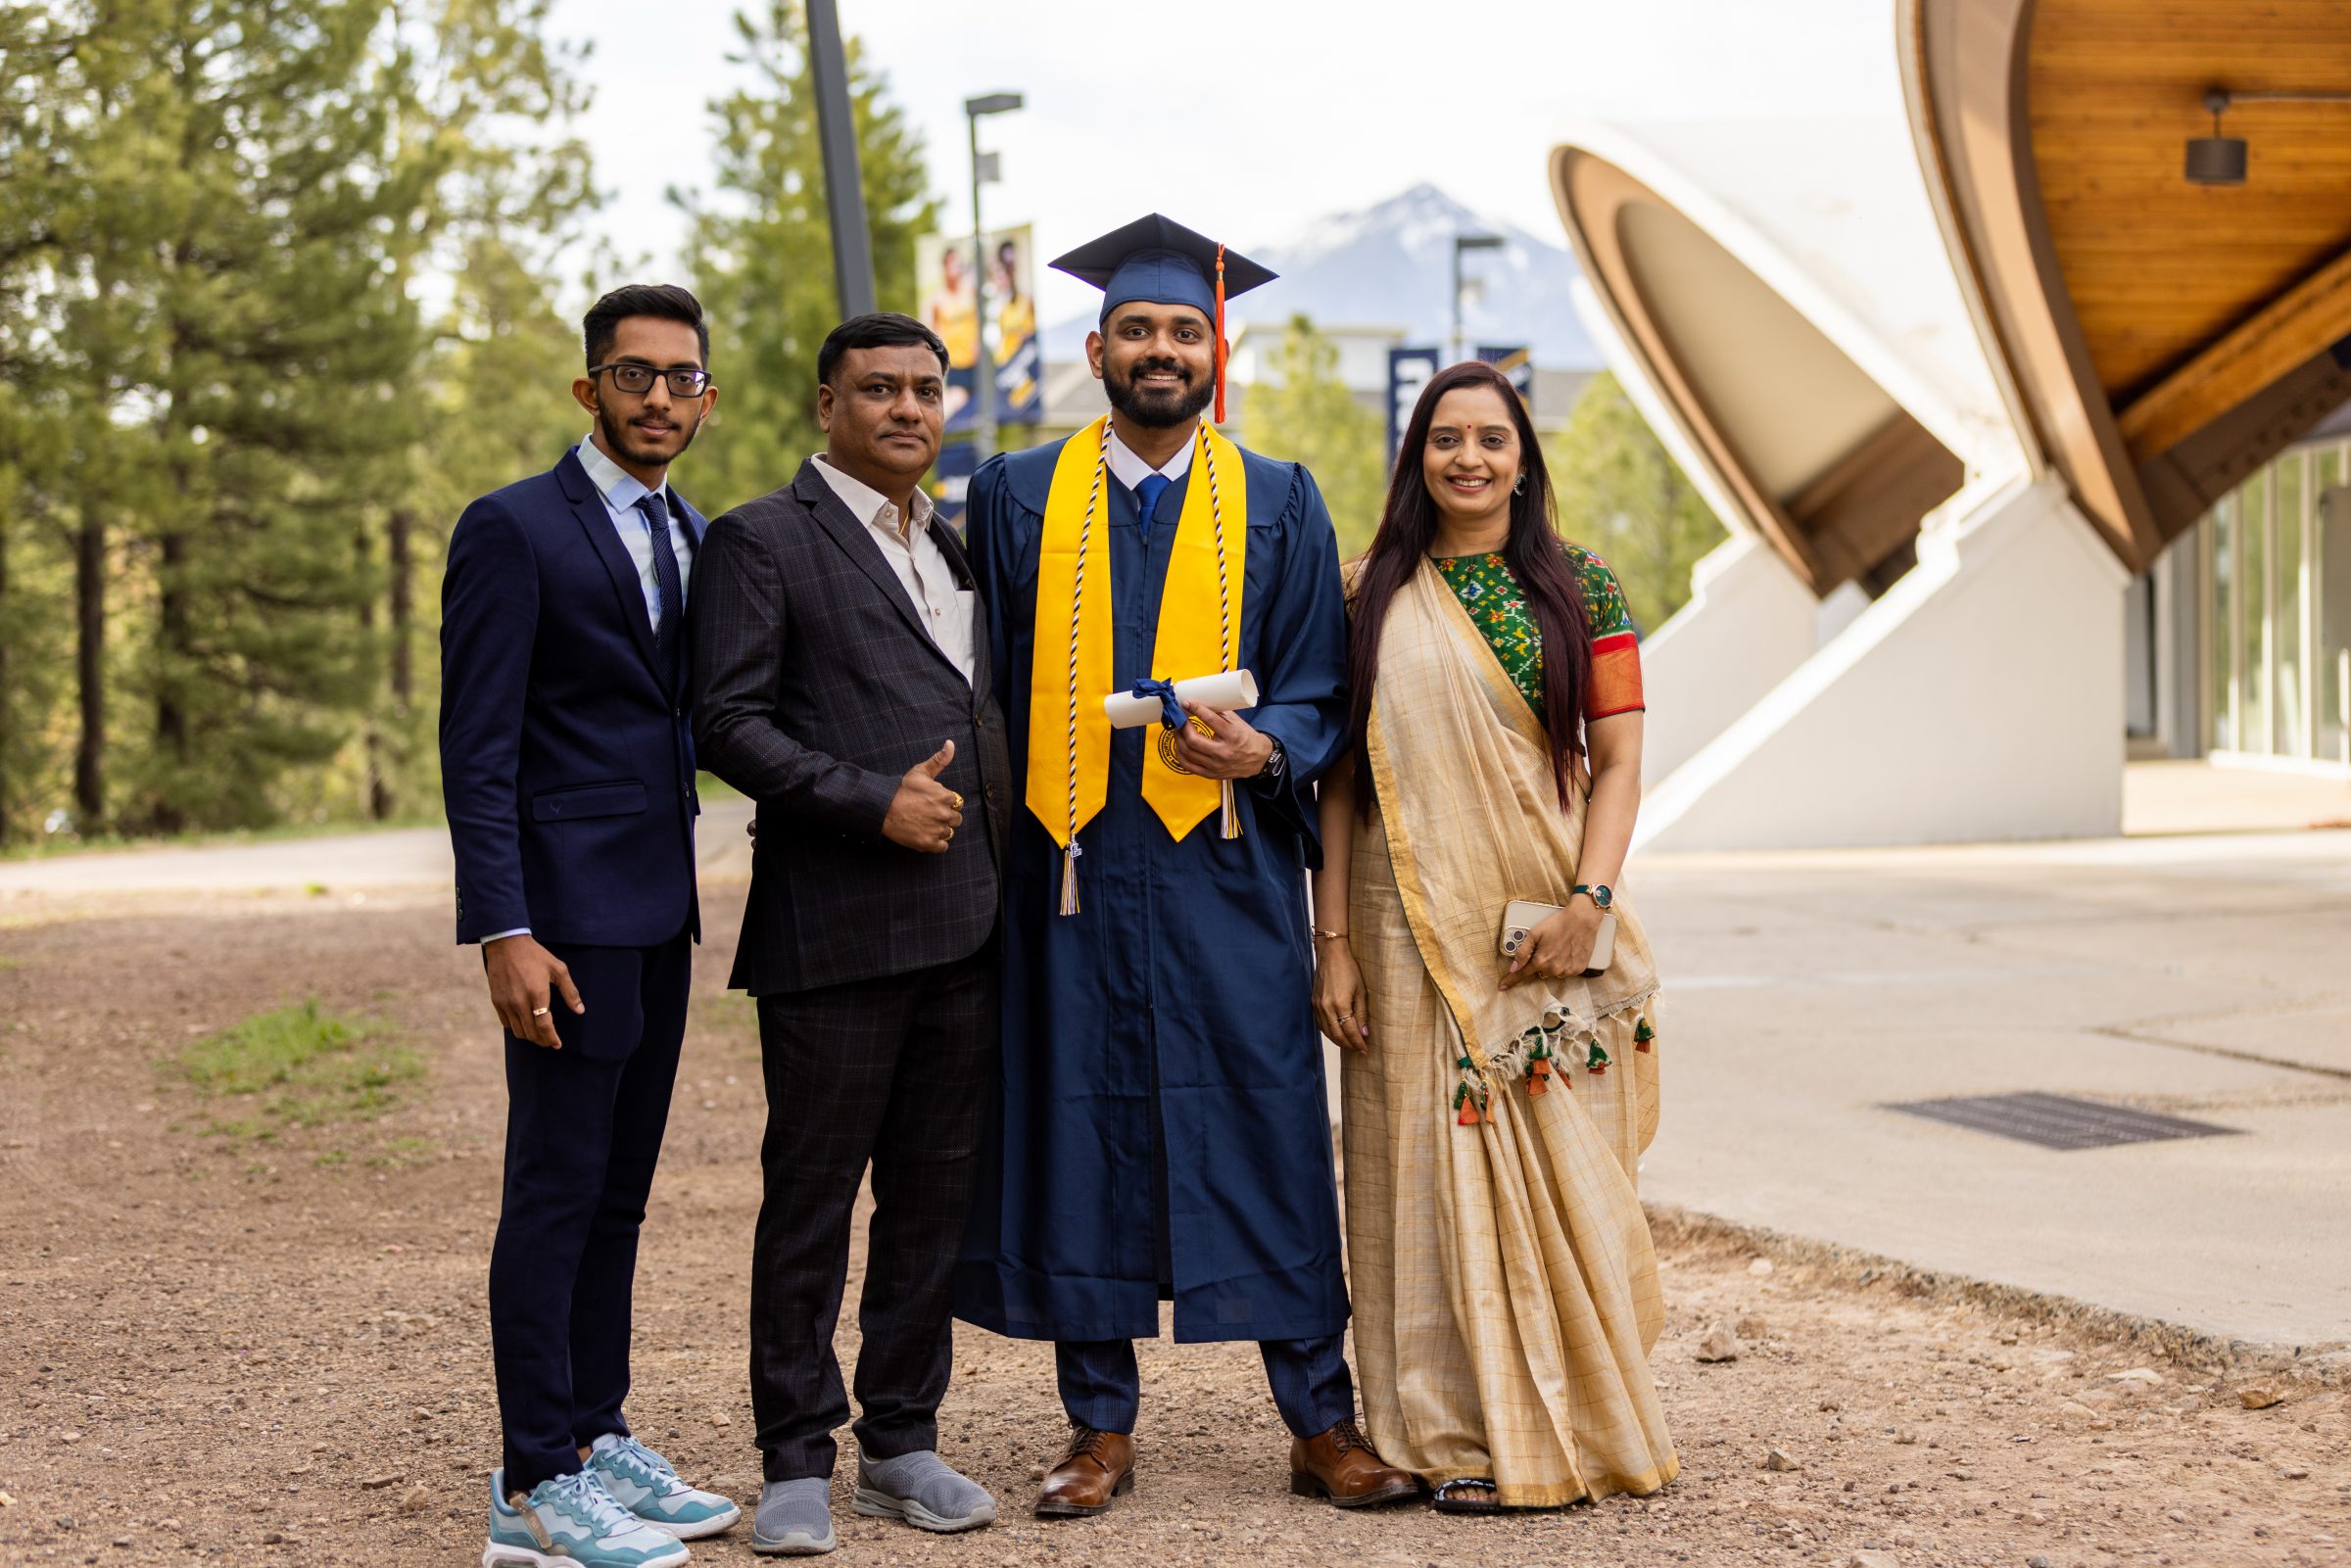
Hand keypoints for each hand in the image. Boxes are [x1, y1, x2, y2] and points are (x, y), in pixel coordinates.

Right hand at [485, 934, 583, 1048]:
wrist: (506, 944)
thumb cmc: (535, 955)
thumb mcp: (558, 969)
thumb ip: (570, 991)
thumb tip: (580, 1010)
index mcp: (537, 993)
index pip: (544, 1025)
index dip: (552, 1038)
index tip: (557, 1044)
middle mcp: (520, 1001)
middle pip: (531, 1032)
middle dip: (543, 1040)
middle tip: (550, 1041)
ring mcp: (506, 1002)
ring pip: (518, 1031)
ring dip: (530, 1037)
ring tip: (539, 1035)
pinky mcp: (496, 1001)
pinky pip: (506, 1023)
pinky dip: (517, 1028)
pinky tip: (525, 1024)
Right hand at [882, 739, 962, 852]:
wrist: (882, 808)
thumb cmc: (901, 789)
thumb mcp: (921, 771)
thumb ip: (940, 760)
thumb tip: (951, 743)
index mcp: (945, 796)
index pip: (957, 802)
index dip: (946, 802)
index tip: (934, 802)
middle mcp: (944, 814)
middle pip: (956, 819)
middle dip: (946, 816)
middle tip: (930, 814)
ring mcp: (936, 830)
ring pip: (949, 832)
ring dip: (941, 830)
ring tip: (926, 824)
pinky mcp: (928, 844)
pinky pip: (943, 847)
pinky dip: (937, 843)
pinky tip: (926, 835)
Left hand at [1169, 699, 1272, 780]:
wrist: (1258, 760)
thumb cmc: (1246, 738)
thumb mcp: (1238, 722)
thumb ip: (1220, 713)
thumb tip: (1200, 703)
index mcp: (1232, 736)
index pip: (1210, 720)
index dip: (1196, 709)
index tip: (1187, 703)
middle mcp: (1223, 752)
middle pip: (1193, 740)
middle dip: (1182, 726)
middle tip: (1180, 719)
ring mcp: (1215, 765)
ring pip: (1187, 753)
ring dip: (1178, 739)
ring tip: (1178, 730)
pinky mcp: (1211, 774)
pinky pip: (1188, 766)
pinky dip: (1179, 754)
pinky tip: (1179, 745)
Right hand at [1312, 938, 1371, 1051]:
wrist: (1330, 954)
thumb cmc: (1349, 969)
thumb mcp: (1361, 991)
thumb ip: (1361, 1014)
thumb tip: (1364, 1033)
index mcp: (1340, 1004)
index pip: (1350, 1031)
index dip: (1358, 1043)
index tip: (1365, 1050)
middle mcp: (1326, 1008)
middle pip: (1337, 1035)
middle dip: (1348, 1045)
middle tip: (1358, 1050)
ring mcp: (1317, 1006)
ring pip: (1327, 1031)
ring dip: (1338, 1041)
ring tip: (1349, 1044)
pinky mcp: (1313, 1002)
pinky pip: (1320, 1023)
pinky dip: (1329, 1032)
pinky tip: (1336, 1033)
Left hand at [1499, 900, 1602, 990]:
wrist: (1582, 919)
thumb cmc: (1558, 923)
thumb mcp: (1535, 933)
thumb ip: (1523, 952)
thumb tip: (1514, 967)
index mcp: (1541, 961)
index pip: (1522, 974)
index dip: (1510, 980)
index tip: (1502, 987)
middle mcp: (1554, 969)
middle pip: (1539, 971)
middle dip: (1539, 962)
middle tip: (1546, 947)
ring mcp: (1567, 970)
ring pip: (1553, 972)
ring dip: (1552, 964)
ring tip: (1558, 947)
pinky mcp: (1578, 969)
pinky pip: (1566, 971)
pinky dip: (1564, 964)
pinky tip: (1567, 951)